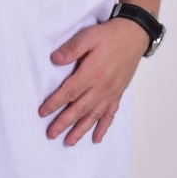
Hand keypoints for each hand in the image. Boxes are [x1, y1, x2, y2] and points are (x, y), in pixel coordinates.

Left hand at [38, 17, 149, 145]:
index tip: (42, 112)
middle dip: (64, 122)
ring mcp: (110, 92)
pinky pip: (110, 114)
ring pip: (93, 115)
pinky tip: (97, 138)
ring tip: (69, 142)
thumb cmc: (109, 35)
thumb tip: (55, 59)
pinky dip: (103, 127)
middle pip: (79, 109)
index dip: (54, 103)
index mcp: (91, 73)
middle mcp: (101, 87)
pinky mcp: (118, 93)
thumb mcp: (88, 36)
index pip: (69, 92)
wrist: (134, 35)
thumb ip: (72, 49)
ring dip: (81, 130)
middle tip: (51, 134)